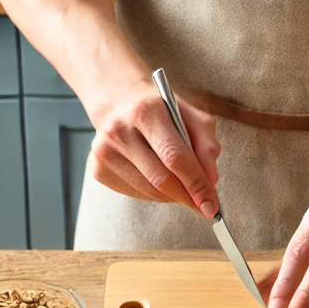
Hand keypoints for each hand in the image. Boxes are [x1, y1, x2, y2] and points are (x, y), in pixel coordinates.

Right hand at [89, 73, 220, 217]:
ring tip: (181, 187)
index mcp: (145, 111)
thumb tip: (211, 180)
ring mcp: (104, 151)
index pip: (174, 157)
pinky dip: (154, 195)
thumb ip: (206, 144)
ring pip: (149, 192)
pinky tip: (158, 180)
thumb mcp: (190, 115)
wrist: (120, 102)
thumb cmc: (160, 110)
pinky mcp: (97, 169)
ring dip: (172, 197)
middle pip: (161, 180)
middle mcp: (119, 130)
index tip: (211, 205)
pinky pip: (135, 195)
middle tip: (203, 204)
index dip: (196, 185)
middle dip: (187, 197)